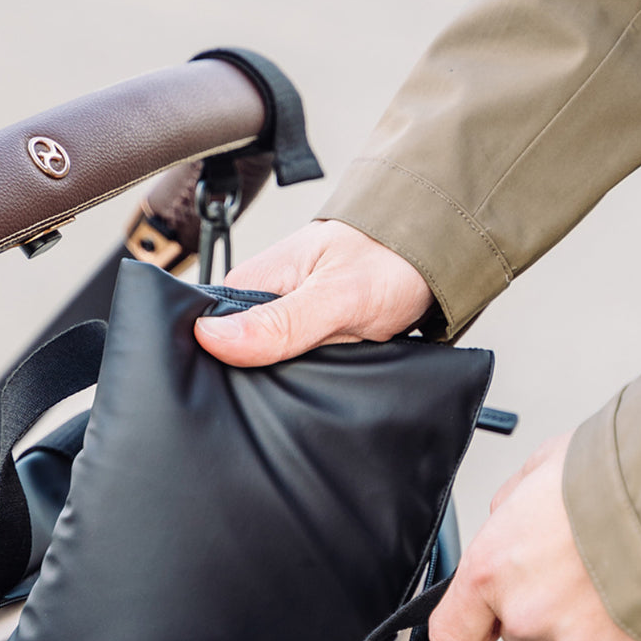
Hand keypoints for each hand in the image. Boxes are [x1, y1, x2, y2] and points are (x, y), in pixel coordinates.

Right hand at [193, 220, 434, 366]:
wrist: (432, 256)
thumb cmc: (389, 261)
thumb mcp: (334, 296)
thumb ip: (278, 323)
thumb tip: (211, 337)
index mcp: (249, 285)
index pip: (208, 336)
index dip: (222, 366)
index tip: (256, 381)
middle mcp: (259, 304)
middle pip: (236, 360)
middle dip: (263, 379)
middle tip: (304, 381)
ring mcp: (280, 322)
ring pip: (265, 370)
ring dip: (288, 383)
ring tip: (316, 383)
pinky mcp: (302, 338)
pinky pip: (291, 370)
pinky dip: (307, 380)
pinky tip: (321, 384)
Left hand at [428, 433, 640, 640]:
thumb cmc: (614, 473)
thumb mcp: (540, 470)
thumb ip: (511, 509)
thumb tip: (508, 518)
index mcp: (490, 571)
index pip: (451, 636)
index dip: (471, 630)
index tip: (483, 626)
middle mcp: (527, 614)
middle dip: (546, 618)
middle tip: (580, 577)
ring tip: (614, 593)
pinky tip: (635, 632)